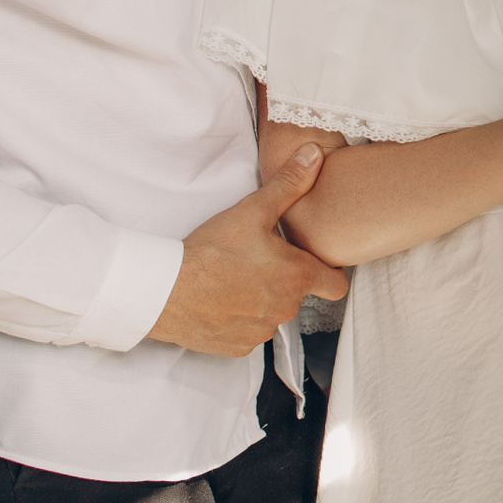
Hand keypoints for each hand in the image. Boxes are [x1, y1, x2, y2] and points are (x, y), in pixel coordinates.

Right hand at [148, 144, 347, 356]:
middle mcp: (286, 309)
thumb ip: (290, 184)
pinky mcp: (238, 347)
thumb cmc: (212, 250)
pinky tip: (221, 299)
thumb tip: (315, 155)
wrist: (165, 290)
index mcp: (297, 277)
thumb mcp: (253, 210)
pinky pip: (249, 332)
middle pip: (299, 295)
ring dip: (262, 298)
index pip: (337, 286)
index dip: (330, 272)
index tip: (315, 261)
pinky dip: (239, 318)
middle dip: (285, 279)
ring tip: (236, 277)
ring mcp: (261, 331)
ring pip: (272, 313)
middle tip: (259, 260)